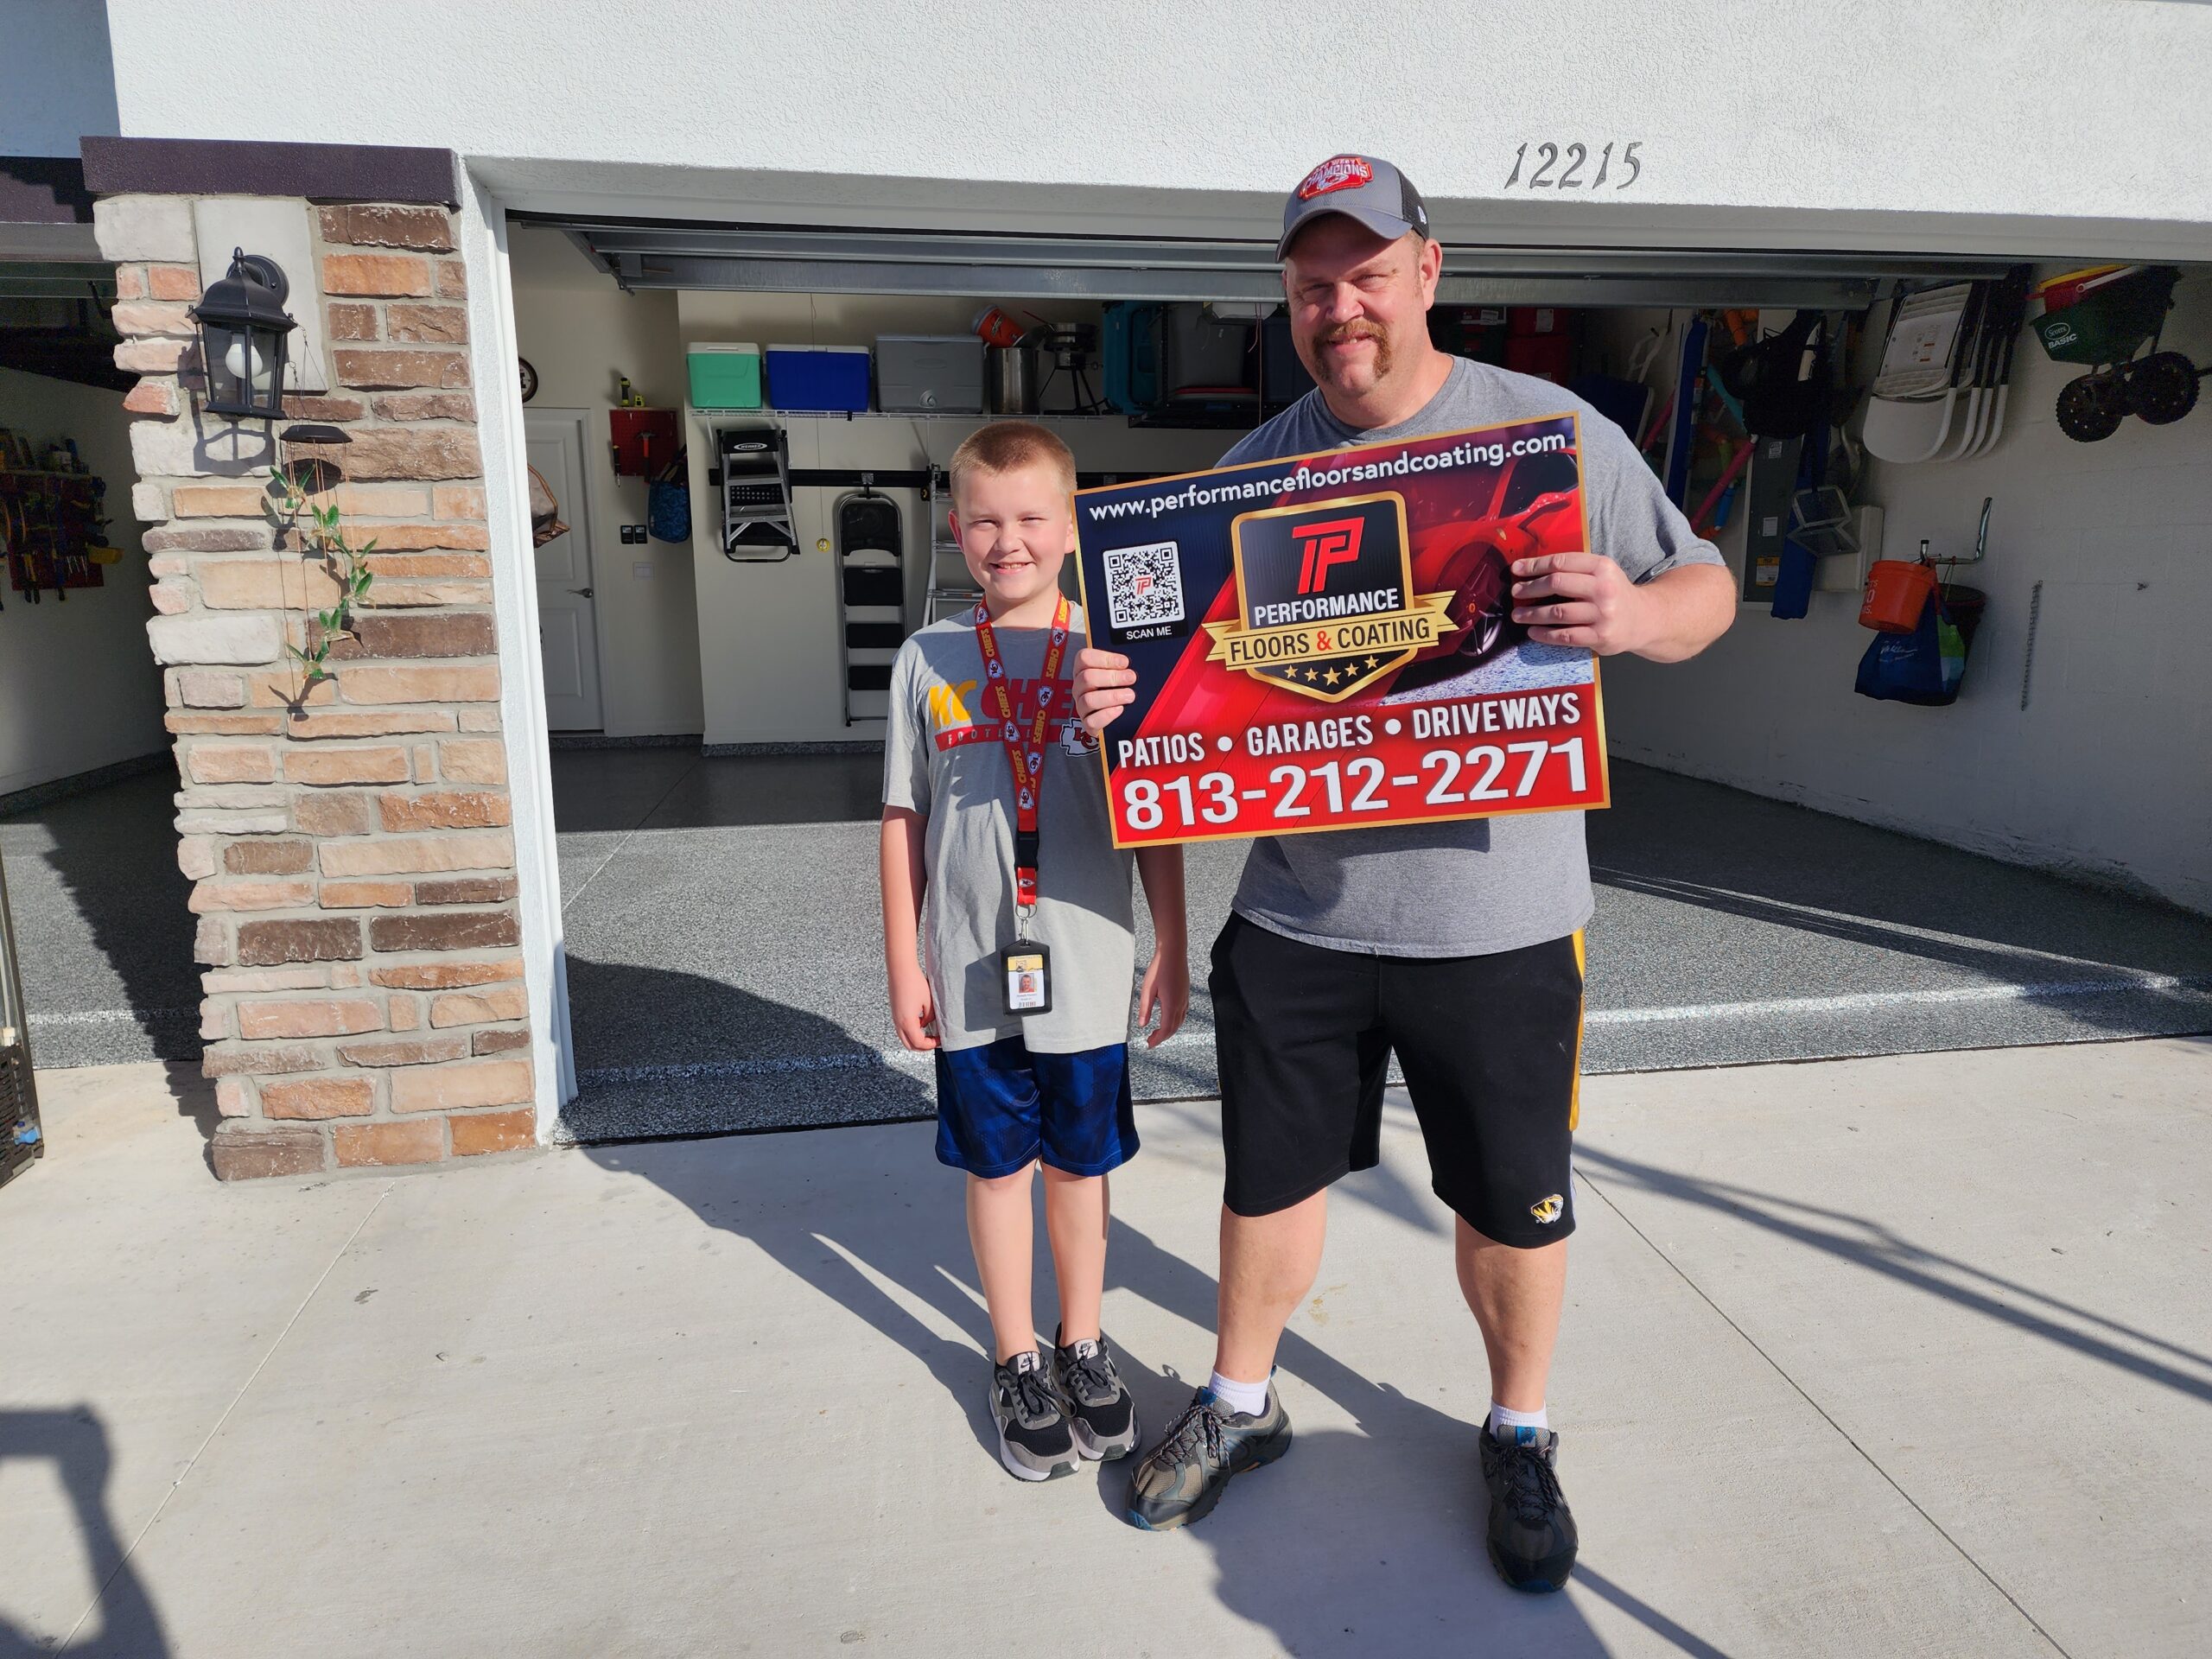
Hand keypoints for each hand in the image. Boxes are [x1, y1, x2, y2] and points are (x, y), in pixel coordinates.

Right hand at [889, 961, 938, 1050]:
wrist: (900, 969)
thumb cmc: (915, 983)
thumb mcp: (929, 1002)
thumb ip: (930, 1017)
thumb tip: (928, 1024)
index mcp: (907, 1022)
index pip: (919, 1043)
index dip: (931, 1045)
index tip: (940, 1040)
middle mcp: (898, 1022)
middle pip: (909, 1045)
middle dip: (923, 1047)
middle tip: (934, 1041)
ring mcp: (895, 1018)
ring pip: (904, 1038)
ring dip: (916, 1040)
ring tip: (929, 1034)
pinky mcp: (895, 1012)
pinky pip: (902, 1028)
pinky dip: (911, 1031)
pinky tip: (921, 1023)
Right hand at [1074, 646, 1135, 733]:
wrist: (1122, 715)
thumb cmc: (1120, 688)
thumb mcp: (1121, 672)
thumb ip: (1124, 666)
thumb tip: (1137, 660)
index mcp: (1084, 670)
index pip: (1084, 658)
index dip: (1105, 658)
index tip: (1124, 662)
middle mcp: (1080, 687)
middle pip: (1087, 677)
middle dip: (1112, 677)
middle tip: (1130, 678)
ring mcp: (1082, 706)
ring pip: (1088, 700)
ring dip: (1112, 696)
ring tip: (1129, 695)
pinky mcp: (1088, 723)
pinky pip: (1091, 721)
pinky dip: (1106, 715)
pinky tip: (1119, 709)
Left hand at [1136, 944, 1188, 1048]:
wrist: (1173, 952)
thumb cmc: (1159, 968)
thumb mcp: (1147, 989)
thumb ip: (1145, 1009)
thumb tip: (1142, 1024)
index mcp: (1171, 1005)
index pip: (1166, 1029)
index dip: (1157, 1039)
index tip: (1149, 1044)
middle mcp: (1181, 1004)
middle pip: (1174, 1028)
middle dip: (1162, 1037)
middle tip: (1151, 1040)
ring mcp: (1185, 998)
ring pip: (1180, 1021)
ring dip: (1169, 1029)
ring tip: (1158, 1032)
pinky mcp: (1185, 993)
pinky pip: (1183, 1013)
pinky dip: (1175, 1021)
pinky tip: (1168, 1018)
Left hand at [1510, 552, 1654, 654]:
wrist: (1644, 619)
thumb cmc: (1614, 593)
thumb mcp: (1602, 573)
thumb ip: (1575, 569)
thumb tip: (1532, 569)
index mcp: (1602, 567)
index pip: (1561, 562)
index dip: (1535, 565)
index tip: (1517, 569)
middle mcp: (1603, 589)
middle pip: (1557, 584)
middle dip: (1530, 588)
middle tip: (1516, 592)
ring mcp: (1602, 614)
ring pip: (1558, 612)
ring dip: (1532, 614)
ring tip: (1518, 615)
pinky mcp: (1600, 637)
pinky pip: (1566, 636)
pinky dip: (1545, 635)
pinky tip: (1533, 632)